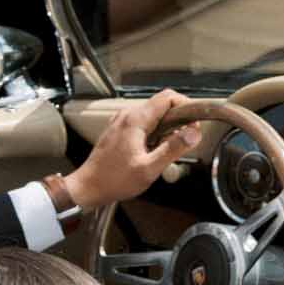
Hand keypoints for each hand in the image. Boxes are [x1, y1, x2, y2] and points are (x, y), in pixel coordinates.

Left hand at [61, 89, 203, 211]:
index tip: (194, 122)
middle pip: (161, 104)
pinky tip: (156, 149)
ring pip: (153, 114)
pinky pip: (143, 123)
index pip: (168, 97)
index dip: (186, 106)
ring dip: (167, 126)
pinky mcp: (120, 130)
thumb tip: (193, 133)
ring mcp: (122, 122)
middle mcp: (127, 115)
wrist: (89, 187)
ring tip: (171, 147)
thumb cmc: (114, 180)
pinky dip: (155, 131)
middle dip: (179, 118)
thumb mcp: (149, 168)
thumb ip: (173, 149)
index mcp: (136, 120)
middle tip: (187, 138)